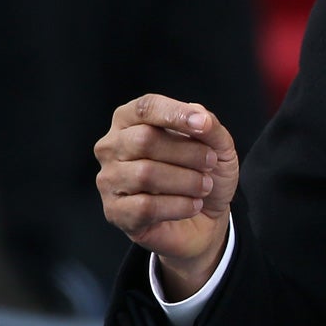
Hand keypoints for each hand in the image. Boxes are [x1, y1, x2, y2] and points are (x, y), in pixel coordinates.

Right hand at [95, 95, 238, 296]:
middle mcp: (112, 147)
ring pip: (145, 174)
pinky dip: (178, 206)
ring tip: (204, 186)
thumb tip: (199, 117)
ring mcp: (109, 180)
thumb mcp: (216, 145)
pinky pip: (145, 206)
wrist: (204, 217)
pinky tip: (192, 205)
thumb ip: (209, 126)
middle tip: (210, 163)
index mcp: (130, 121)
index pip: (145, 107)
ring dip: (186, 181)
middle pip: (144, 140)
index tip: (203, 126)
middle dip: (187, 152)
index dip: (175, 113)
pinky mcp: (114, 212)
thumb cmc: (202, 173)